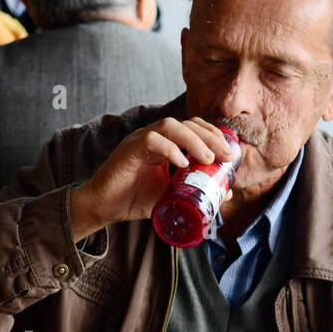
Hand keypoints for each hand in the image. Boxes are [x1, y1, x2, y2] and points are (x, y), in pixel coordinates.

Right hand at [68, 117, 235, 241]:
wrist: (103, 208)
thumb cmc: (132, 200)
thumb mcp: (172, 195)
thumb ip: (195, 190)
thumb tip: (227, 192)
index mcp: (163, 144)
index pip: (192, 127)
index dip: (213, 135)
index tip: (230, 153)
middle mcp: (152, 137)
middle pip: (186, 123)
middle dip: (210, 137)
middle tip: (225, 155)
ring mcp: (139, 140)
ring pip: (170, 125)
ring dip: (194, 140)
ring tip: (207, 158)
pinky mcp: (128, 149)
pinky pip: (151, 140)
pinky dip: (170, 149)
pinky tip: (182, 163)